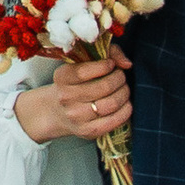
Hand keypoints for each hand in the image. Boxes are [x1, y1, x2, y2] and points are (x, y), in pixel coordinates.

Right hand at [14, 54, 131, 146]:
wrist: (58, 112)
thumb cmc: (76, 83)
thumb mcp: (82, 62)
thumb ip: (108, 53)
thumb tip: (126, 63)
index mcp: (62, 77)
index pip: (84, 71)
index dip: (104, 66)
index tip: (111, 64)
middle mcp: (66, 98)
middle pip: (104, 87)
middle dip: (120, 79)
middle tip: (121, 76)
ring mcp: (76, 116)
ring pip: (112, 104)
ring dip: (124, 94)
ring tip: (123, 89)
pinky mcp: (87, 131)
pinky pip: (114, 121)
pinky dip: (125, 111)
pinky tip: (125, 104)